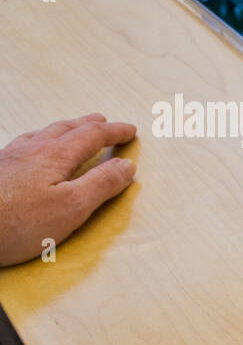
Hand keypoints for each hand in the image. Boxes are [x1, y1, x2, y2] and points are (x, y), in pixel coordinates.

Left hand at [0, 113, 136, 265]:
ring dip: (63, 129)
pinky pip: (24, 145)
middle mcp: (31, 149)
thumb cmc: (18, 222)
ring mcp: (9, 158)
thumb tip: (127, 166)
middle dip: (88, 125)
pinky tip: (33, 150)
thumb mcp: (72, 207)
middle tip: (103, 122)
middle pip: (65, 129)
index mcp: (55, 155)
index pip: (92, 136)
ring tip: (72, 130)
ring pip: (42, 134)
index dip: (114, 132)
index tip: (130, 130)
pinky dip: (40, 140)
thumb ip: (102, 184)